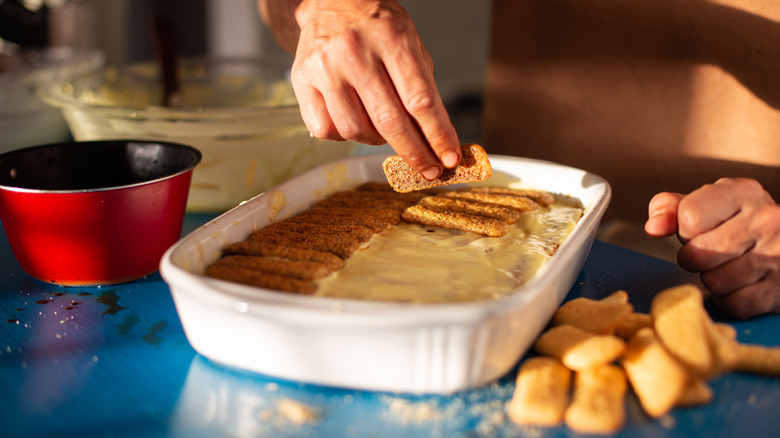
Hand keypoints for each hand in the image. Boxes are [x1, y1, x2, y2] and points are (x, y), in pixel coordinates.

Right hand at [284, 0, 460, 178]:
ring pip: (355, 130)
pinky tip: (354, 122)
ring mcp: (325, 68)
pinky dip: (344, 136)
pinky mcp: (302, 80)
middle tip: (428, 169)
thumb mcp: (411, 44)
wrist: (333, 1)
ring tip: (384, 131)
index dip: (437, 135)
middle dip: (414, 152)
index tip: (449, 158)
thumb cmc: (378, 27)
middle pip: (390, 121)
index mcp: (391, 39)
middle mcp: (355, 53)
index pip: (420, 100)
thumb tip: (436, 139)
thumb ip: (423, 88)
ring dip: (376, 142)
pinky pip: (325, 130)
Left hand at [645, 178, 779, 318]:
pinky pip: (734, 304)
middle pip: (697, 254)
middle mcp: (766, 220)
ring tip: (729, 267)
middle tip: (711, 253)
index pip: (689, 217)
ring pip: (714, 282)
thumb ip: (671, 209)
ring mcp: (778, 254)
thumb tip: (653, 227)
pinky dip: (730, 300)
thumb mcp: (707, 204)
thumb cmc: (737, 223)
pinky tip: (741, 285)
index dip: (685, 230)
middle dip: (694, 258)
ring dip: (712, 280)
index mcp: (743, 192)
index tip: (700, 231)